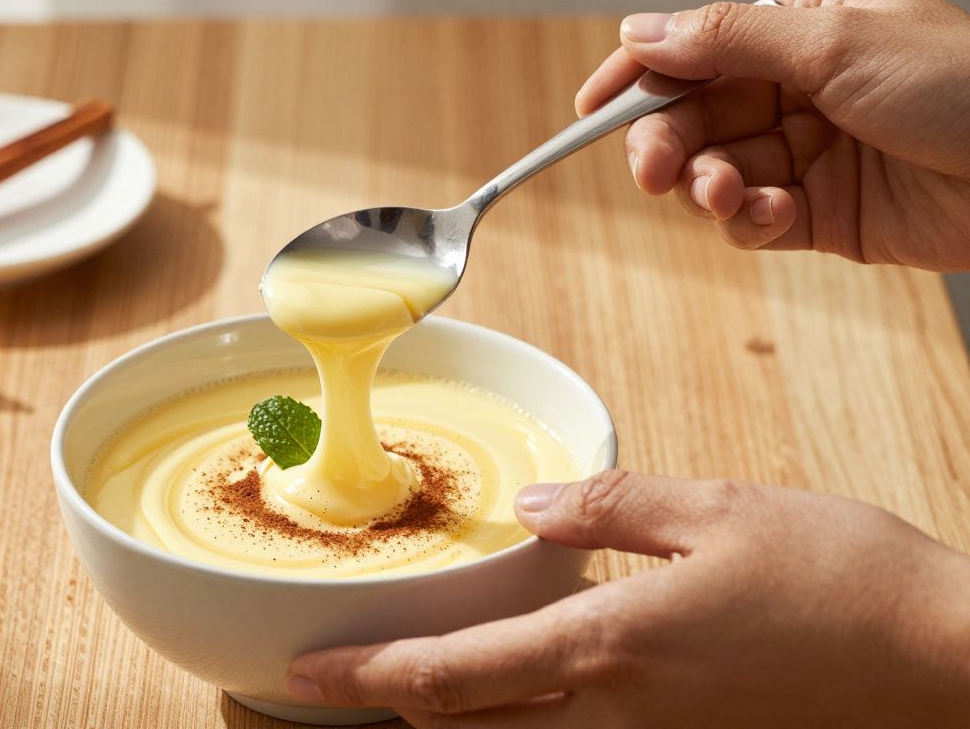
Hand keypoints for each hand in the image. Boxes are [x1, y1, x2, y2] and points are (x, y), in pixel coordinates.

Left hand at [286, 471, 969, 726]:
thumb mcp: (718, 510)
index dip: (368, 674)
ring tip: (403, 675)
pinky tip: (515, 680)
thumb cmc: (842, 579)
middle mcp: (619, 710)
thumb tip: (528, 507)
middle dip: (393, 700)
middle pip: (470, 723)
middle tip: (335, 675)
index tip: (305, 675)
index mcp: (611, 645)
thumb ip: (607, 506)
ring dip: (452, 711)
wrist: (944, 660)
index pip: (454, 674)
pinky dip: (519, 714)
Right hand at [576, 0, 969, 270]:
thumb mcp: (835, 43)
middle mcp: (794, 88)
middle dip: (667, 144)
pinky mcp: (817, 213)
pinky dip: (749, 222)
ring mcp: (805, 152)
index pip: (694, 47)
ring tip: (725, 196)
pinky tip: (776, 214)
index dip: (637, 77)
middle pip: (692, 117)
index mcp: (798, 28)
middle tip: (656, 171)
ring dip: (708, 189)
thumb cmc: (960, 87)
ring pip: (712, 172)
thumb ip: (729, 39)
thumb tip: (643, 32)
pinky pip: (750, 220)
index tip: (590, 109)